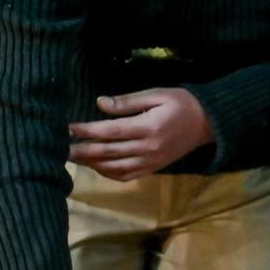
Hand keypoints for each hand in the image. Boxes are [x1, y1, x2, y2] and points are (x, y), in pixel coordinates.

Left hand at [68, 88, 213, 180]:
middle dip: (82, 150)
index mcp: (148, 127)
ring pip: (114, 168)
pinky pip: (127, 176)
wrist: (208, 123)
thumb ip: (128, 101)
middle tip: (61, 148)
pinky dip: (109, 174)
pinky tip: (97, 167)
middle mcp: (148, 148)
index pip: (109, 131)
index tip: (67, 128)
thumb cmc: (181, 103)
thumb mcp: (157, 94)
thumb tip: (100, 104)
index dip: (86, 131)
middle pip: (108, 152)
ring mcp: (151, 161)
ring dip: (92, 164)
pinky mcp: (154, 168)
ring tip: (75, 158)